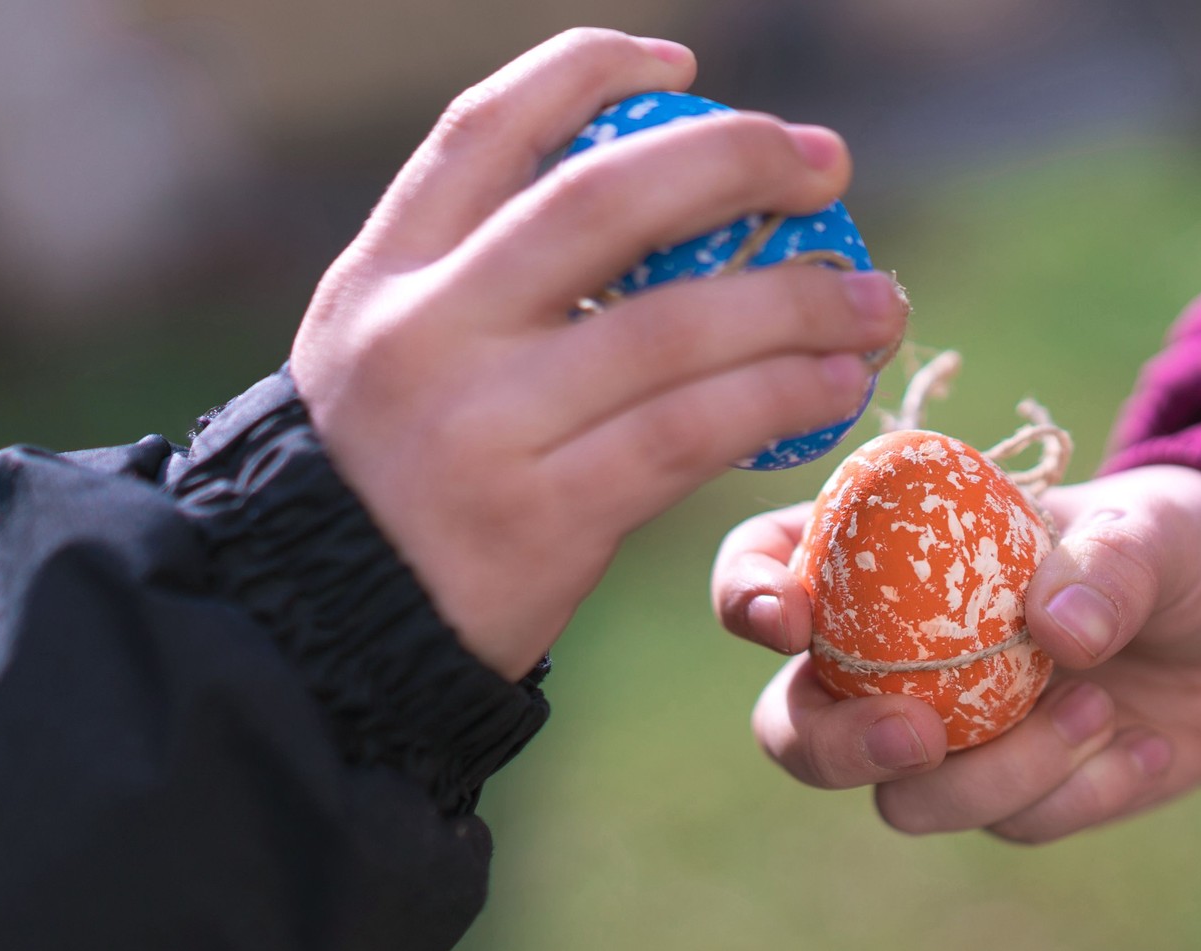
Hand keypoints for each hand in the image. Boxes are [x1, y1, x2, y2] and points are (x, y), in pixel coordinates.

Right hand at [289, 29, 907, 678]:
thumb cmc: (386, 484)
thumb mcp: (387, 356)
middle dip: (732, 162)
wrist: (325, 635)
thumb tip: (652, 211)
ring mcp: (483, 424)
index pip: (486, 129)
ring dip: (797, 304)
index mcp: (383, 274)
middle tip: (825, 162)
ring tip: (875, 301)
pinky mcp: (542, 517)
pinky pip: (688, 433)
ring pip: (673, 327)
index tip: (685, 64)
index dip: (589, 73)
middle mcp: (428, 331)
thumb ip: (478, 283)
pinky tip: (835, 387)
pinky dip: (779, 399)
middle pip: (602, 203)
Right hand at [712, 464, 1200, 841]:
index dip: (746, 595)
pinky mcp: (1011, 797)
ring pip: (904, 799)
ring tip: (1099, 706)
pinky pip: (1009, 825)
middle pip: (793, 725)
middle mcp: (891, 653)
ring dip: (999, 772)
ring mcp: (946, 734)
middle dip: (835, 745)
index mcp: (887, 553)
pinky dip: (1078, 794)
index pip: (767, 564)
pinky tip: (1144, 747)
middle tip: (918, 736)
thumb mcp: (1158, 527)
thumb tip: (1056, 631)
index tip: (788, 621)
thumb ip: (1110, 561)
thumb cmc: (1180, 545)